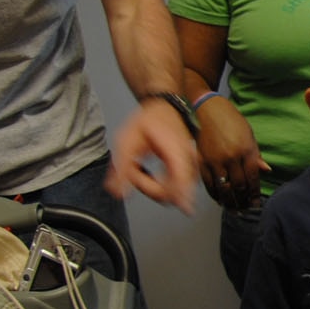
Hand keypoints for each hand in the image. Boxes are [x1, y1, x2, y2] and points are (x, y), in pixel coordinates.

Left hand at [105, 100, 197, 214]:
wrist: (164, 108)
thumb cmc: (147, 122)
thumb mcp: (126, 141)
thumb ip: (121, 168)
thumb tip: (118, 194)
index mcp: (176, 152)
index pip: (180, 183)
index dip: (175, 198)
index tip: (164, 200)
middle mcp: (189, 161)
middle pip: (174, 193)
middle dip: (149, 189)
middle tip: (133, 172)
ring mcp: (191, 167)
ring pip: (175, 193)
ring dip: (154, 188)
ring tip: (141, 170)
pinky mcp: (189, 171)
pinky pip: (176, 189)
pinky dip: (162, 186)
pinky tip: (152, 175)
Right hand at [193, 99, 270, 210]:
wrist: (210, 110)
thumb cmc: (233, 122)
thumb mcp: (250, 136)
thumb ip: (256, 156)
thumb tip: (266, 171)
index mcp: (246, 151)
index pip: (252, 179)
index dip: (254, 194)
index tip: (256, 204)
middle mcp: (231, 157)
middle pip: (238, 186)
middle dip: (243, 201)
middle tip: (246, 210)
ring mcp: (215, 160)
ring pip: (223, 188)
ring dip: (229, 202)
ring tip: (234, 210)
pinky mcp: (202, 161)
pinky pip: (209, 183)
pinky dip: (215, 194)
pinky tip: (220, 201)